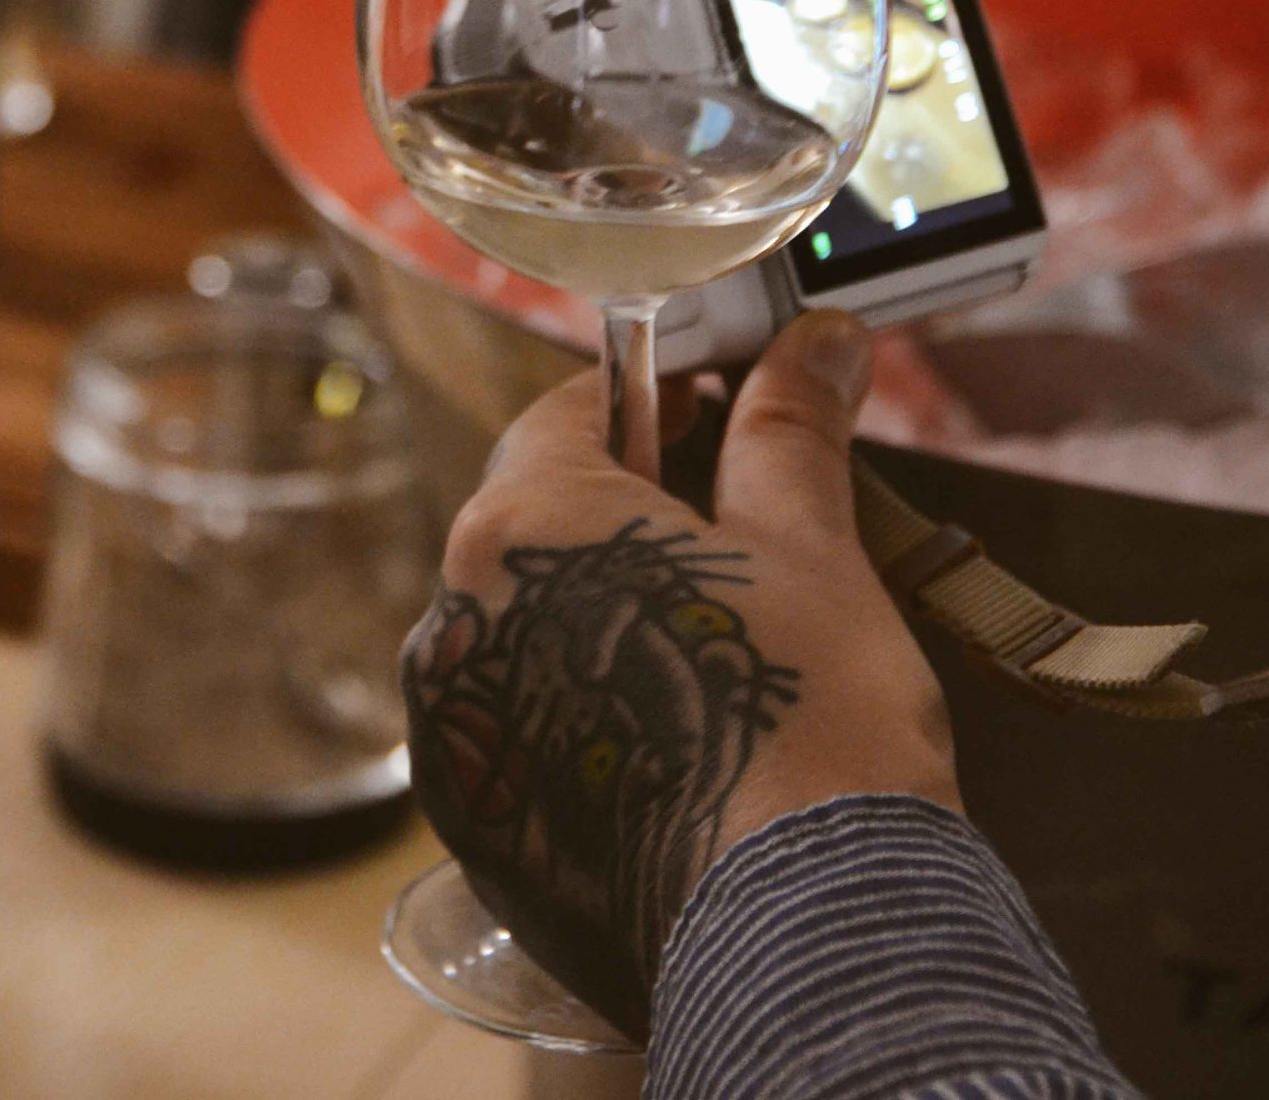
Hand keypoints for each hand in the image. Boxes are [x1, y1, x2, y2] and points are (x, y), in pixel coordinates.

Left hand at [399, 311, 958, 1039]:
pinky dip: (589, 725)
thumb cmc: (804, 717)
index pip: (564, 418)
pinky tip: (677, 746)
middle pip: (540, 532)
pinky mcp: (477, 829)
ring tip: (716, 659)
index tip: (706, 405)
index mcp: (514, 526)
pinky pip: (526, 739)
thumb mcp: (807, 545)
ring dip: (604, 628)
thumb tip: (814, 342)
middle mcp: (454, 622)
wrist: (799, 927)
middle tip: (736, 539)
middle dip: (629, 522)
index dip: (646, 401)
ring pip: (530, 639)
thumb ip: (788, 431)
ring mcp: (456, 735)